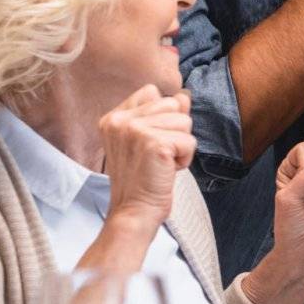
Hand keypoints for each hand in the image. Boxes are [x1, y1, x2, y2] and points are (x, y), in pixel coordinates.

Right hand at [98, 85, 195, 232]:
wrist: (134, 212)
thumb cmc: (142, 180)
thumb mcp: (147, 141)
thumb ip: (163, 114)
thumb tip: (184, 95)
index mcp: (114, 118)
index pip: (152, 92)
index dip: (162, 116)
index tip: (150, 144)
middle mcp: (121, 120)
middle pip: (172, 104)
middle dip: (174, 131)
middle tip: (156, 156)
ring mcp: (135, 130)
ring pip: (184, 121)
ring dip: (180, 146)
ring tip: (162, 163)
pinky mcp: (154, 143)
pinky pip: (189, 141)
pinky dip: (185, 159)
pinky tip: (167, 170)